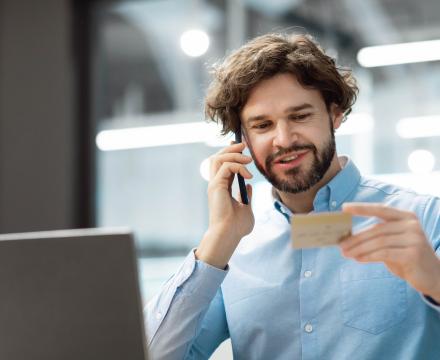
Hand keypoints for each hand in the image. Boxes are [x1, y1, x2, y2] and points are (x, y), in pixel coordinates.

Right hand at [195, 142, 253, 268]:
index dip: (231, 154)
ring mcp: (214, 184)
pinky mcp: (216, 186)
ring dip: (234, 155)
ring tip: (248, 160)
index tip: (243, 149)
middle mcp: (215, 184)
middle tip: (244, 145)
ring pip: (218, 158)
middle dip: (230, 148)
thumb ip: (246, 196)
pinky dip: (238, 166)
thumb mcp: (246, 208)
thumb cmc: (237, 227)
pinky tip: (248, 176)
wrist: (229, 234)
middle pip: (217, 157)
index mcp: (221, 188)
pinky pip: (226, 166)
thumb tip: (249, 186)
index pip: (222, 164)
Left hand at [340, 203, 439, 301]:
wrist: (433, 276)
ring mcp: (414, 239)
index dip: (361, 207)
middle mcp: (411, 225)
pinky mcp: (413, 254)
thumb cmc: (407, 257)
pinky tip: (359, 259)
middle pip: (376, 229)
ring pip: (379, 242)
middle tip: (341, 245)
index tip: (344, 208)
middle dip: (356, 238)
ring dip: (359, 248)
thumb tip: (348, 237)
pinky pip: (384, 253)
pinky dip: (369, 256)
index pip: (380, 209)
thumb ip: (378, 235)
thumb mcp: (393, 242)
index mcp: (406, 217)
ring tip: (346, 254)